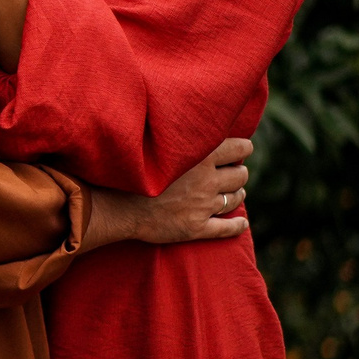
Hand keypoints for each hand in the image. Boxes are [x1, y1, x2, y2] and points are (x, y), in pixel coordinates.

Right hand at [114, 137, 254, 244]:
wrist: (116, 206)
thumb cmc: (133, 170)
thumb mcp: (160, 146)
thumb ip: (183, 138)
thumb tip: (199, 129)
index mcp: (201, 157)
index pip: (240, 148)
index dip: (242, 149)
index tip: (239, 151)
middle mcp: (207, 181)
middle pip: (241, 175)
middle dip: (238, 173)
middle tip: (231, 173)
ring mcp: (203, 206)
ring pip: (235, 199)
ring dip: (236, 195)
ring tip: (232, 194)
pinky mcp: (196, 227)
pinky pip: (227, 228)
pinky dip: (237, 225)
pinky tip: (241, 223)